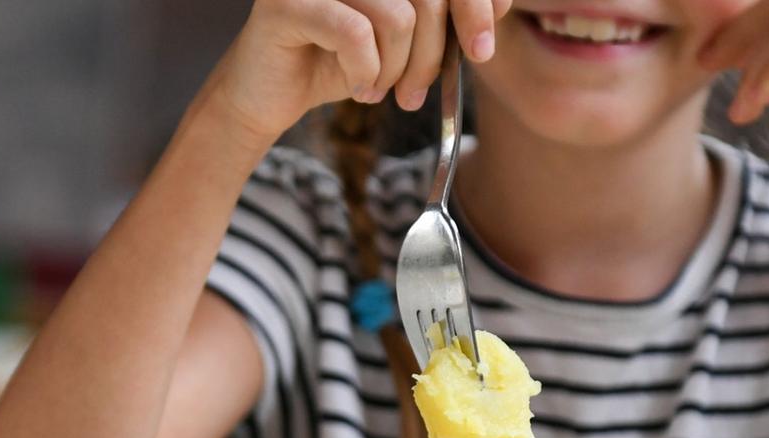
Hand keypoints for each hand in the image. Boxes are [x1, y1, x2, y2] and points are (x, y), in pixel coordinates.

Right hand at [206, 0, 511, 146]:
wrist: (270, 98)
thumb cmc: (339, 64)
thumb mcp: (403, 43)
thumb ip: (445, 19)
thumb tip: (498, 3)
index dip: (475, 5)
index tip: (481, 49)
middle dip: (434, 54)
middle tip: (415, 94)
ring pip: (398, 17)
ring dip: (397, 69)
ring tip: (377, 89)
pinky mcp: (288, 2)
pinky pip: (357, 35)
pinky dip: (365, 72)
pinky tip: (356, 87)